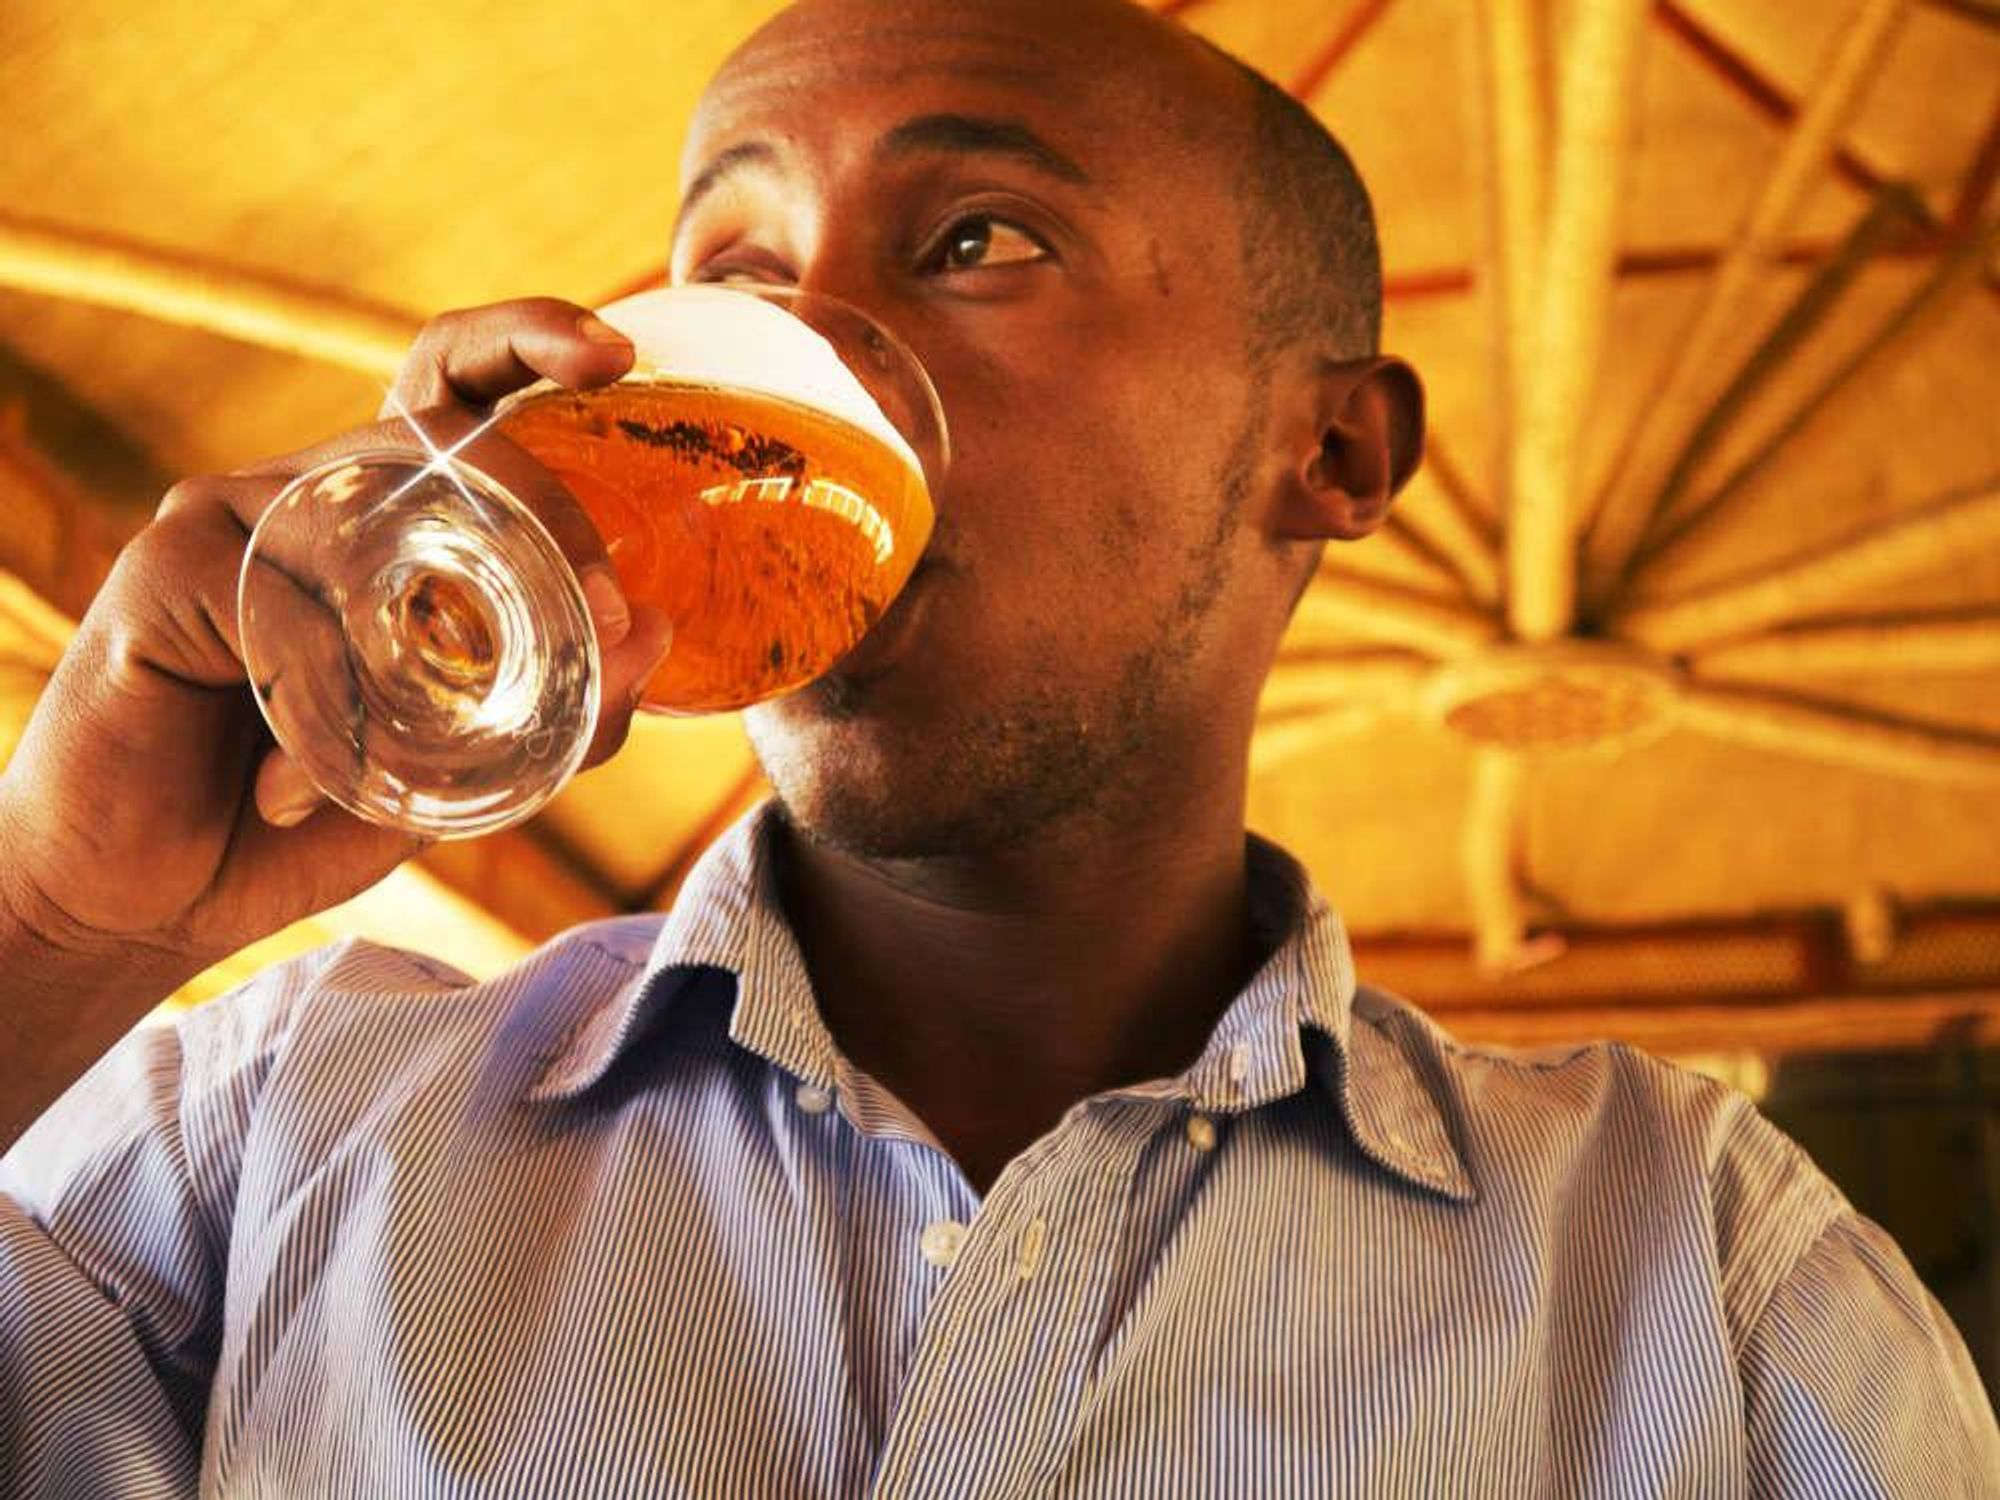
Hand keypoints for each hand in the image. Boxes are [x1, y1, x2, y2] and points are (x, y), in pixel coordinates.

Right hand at [0, 297, 669, 983]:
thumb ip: (565, 710)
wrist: (155, 899)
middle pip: (437, 433)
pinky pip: (289, 604)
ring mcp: (233, 512)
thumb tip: (657, 632)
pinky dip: (325, 700)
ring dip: (425, 646)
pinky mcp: (168, 560)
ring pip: (374, 521)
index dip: (528, 342)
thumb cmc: (308, 819)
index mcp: (384, 517)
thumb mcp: (468, 773)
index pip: (457, 389)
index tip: (615, 352)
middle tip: (608, 606)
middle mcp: (311, 492)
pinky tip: (301, 780)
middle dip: (545, 508)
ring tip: (413, 751)